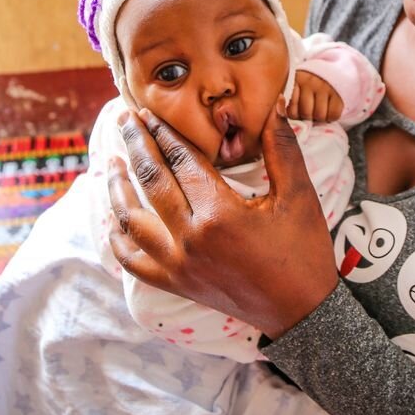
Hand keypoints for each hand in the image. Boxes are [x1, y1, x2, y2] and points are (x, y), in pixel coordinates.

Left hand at [107, 100, 338, 338]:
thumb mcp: (299, 195)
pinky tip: (114, 220)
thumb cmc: (303, 252)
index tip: (147, 112)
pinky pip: (133, 262)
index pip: (180, 161)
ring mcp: (178, 265)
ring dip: (117, 189)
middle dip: (135, 145)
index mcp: (219, 214)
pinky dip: (118, 240)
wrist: (300, 311)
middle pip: (151, 182)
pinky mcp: (176, 284)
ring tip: (112, 163)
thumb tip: (276, 104)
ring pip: (131, 221)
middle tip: (123, 119)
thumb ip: (282, 147)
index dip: (162, 132)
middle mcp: (190, 239)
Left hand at [288, 71, 343, 122]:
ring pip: (320, 115)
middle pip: (306, 114)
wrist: (329, 71)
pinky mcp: (338, 93)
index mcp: (295, 81)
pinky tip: (328, 110)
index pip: (291, 111)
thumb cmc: (306, 87)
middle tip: (309, 111)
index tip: (297, 110)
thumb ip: (283, 102)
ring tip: (318, 111)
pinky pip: (334, 114)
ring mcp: (325, 87)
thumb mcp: (293, 88)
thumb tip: (280, 109)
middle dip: (308, 117)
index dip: (295, 115)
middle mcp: (310, 82)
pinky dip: (331, 117)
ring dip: (319, 118)